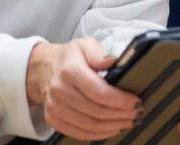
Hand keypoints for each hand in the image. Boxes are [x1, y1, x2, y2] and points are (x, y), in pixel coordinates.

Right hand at [26, 38, 140, 140]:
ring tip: (128, 121)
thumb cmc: (68, 57)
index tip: (136, 101)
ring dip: (113, 126)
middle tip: (137, 113)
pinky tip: (112, 129)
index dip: (121, 100)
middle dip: (122, 115)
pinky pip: (79, 133)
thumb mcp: (85, 45)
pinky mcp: (53, 119)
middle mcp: (60, 91)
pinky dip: (98, 134)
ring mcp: (55, 107)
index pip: (100, 92)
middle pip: (97, 111)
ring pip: (90, 125)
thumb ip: (99, 53)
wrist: (42, 69)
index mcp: (70, 71)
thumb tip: (112, 61)